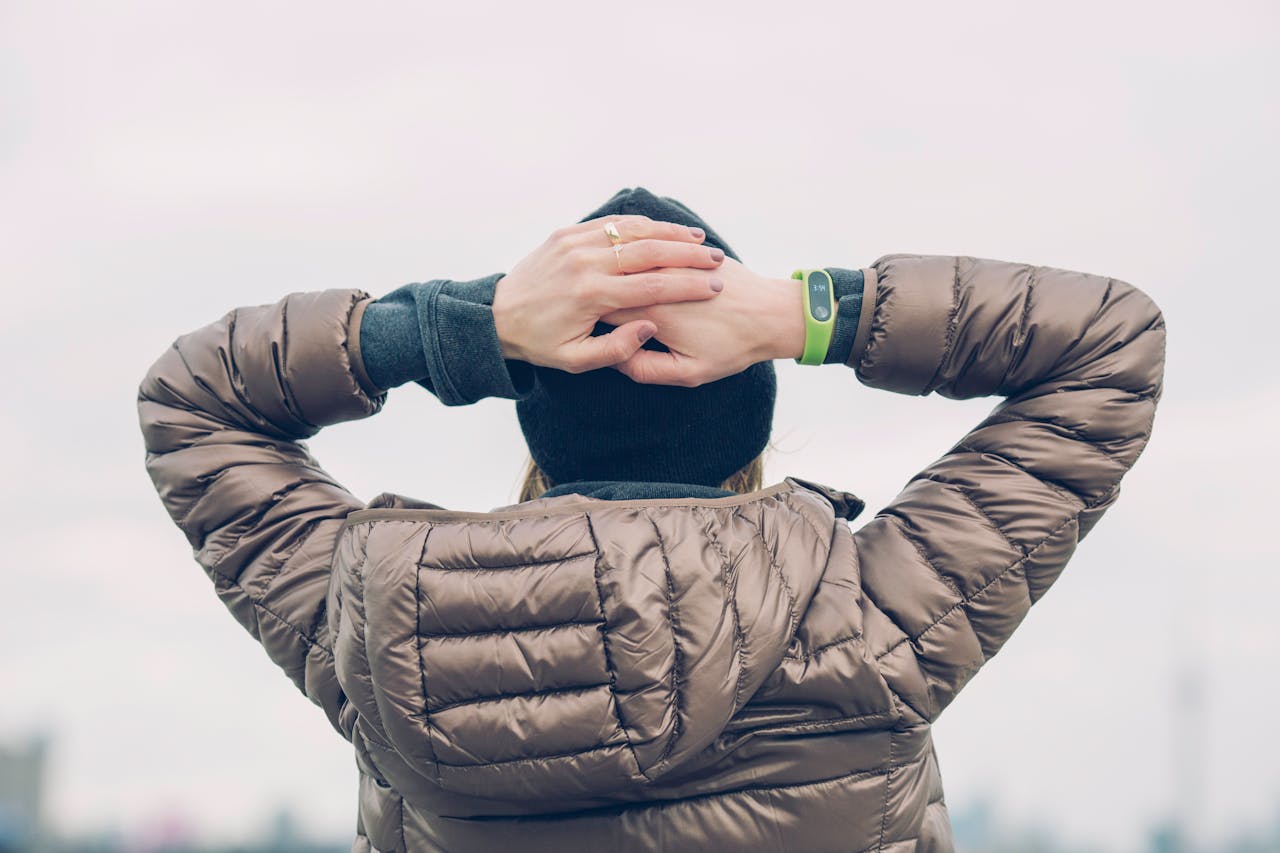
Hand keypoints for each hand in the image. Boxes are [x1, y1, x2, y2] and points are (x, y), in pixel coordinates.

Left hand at [492, 215, 725, 372]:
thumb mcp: (577, 361)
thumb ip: (616, 349)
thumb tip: (648, 328)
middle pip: (649, 252)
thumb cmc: (541, 344)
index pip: (652, 286)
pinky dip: (640, 224)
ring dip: (669, 234)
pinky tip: (663, 230)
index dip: (688, 285)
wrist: (497, 317)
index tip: (714, 287)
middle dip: (687, 255)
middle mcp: (585, 263)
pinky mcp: (566, 234)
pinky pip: (611, 224)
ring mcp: (574, 244)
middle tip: (716, 260)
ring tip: (698, 242)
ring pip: (632, 231)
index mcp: (592, 296)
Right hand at [601, 257, 805, 386]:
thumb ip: (643, 368)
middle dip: (596, 286)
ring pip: (630, 257)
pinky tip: (630, 257)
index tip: (578, 323)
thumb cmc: (732, 348)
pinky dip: (639, 251)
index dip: (587, 316)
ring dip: (616, 263)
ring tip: (601, 271)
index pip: (600, 309)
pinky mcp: (687, 252)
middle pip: (611, 279)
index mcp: (653, 314)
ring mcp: (674, 262)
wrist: (773, 315)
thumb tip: (614, 359)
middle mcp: (659, 282)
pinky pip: (655, 246)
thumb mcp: (688, 373)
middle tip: (583, 295)